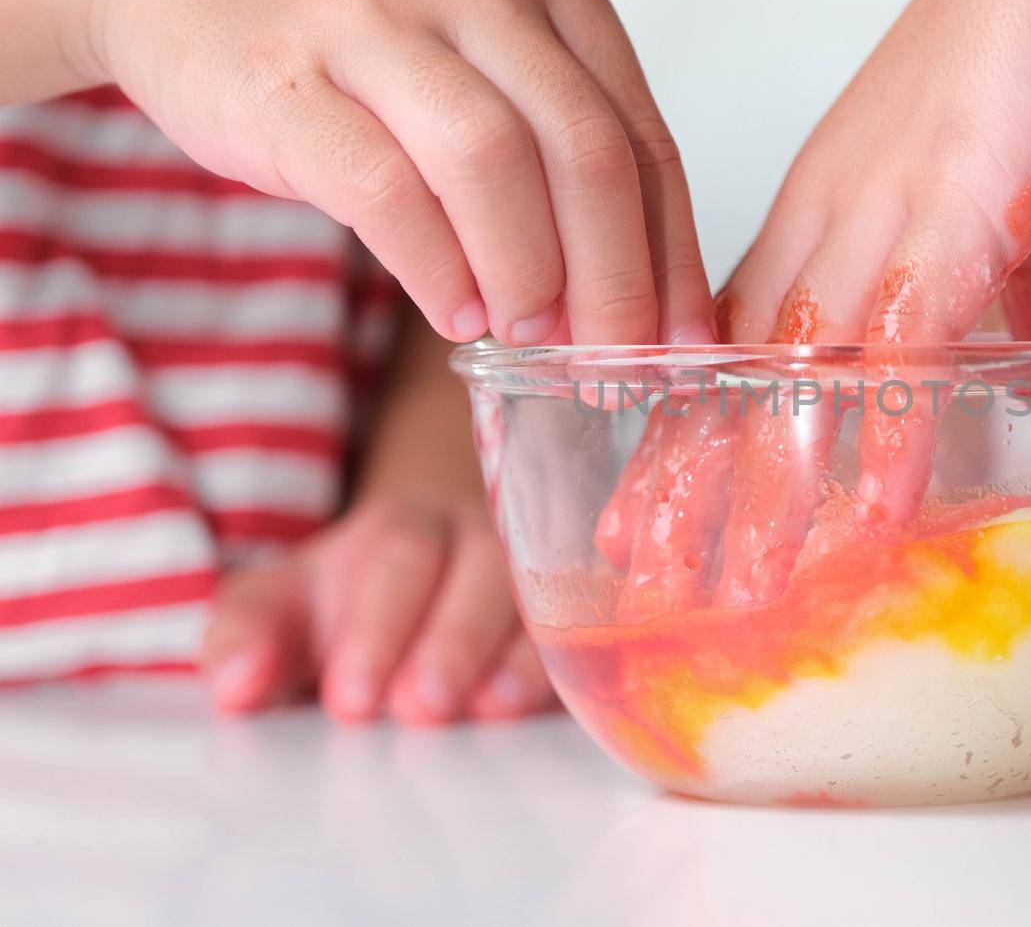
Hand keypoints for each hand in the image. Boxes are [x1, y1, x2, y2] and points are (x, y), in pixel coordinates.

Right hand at [84, 0, 711, 345]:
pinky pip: (385, 190)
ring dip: (527, 272)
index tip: (684, 340)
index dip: (674, 256)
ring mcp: (375, 21)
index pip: (644, 139)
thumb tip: (633, 297)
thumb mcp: (484, 57)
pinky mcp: (286, 78)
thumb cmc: (356, 33)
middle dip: (615, 280)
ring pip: (492, 163)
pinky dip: (436, 270)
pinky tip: (457, 315)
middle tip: (614, 363)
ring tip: (529, 337)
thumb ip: (558, 147)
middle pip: (586, 152)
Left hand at [200, 492, 552, 724]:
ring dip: (515, 658)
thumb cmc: (346, 607)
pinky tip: (541, 709)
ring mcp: (538, 578)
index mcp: (405, 528)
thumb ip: (246, 634)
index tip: (349, 698)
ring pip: (540, 598)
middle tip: (418, 708)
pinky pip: (587, 633)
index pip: (399, 556)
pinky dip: (566, 669)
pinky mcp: (578, 623)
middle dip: (450, 640)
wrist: (423, 591)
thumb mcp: (281, 609)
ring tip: (488, 713)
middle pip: (479, 569)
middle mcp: (482, 540)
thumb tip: (234, 685)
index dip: (378, 624)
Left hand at [595, 0, 1030, 619]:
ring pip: (798, 368)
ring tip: (740, 582)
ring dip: (767, 485)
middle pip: (734, 371)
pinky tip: (870, 516)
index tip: (645, 515)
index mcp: (826, 218)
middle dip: (689, 480)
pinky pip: (907, 339)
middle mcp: (829, 222)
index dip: (686, 434)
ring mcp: (883, 215)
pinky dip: (888, 431)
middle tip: (647, 573)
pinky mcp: (960, 208)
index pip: (727, 345)